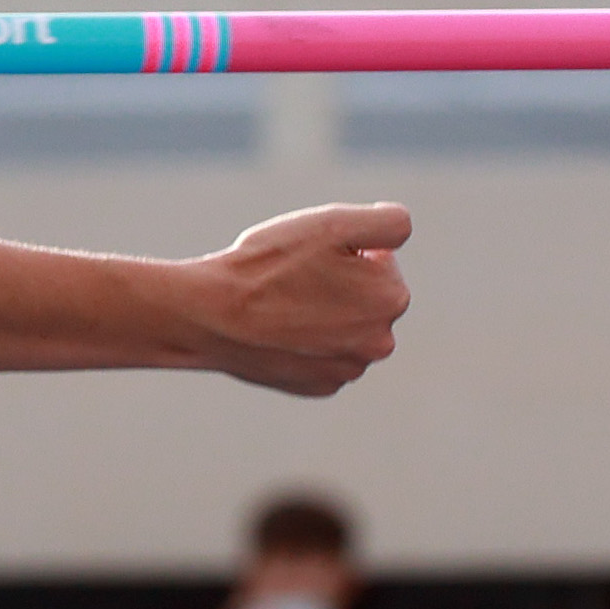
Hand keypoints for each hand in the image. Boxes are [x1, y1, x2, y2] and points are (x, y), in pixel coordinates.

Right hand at [178, 203, 410, 395]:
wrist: (209, 315)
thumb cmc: (268, 266)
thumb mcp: (332, 223)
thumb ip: (388, 221)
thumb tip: (400, 228)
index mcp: (391, 297)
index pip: (382, 259)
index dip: (346, 252)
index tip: (310, 258)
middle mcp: (380, 340)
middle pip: (367, 298)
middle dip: (341, 286)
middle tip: (292, 281)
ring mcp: (348, 369)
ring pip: (345, 329)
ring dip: (324, 317)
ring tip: (281, 307)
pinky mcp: (319, 386)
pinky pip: (322, 357)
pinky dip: (305, 344)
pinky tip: (276, 332)